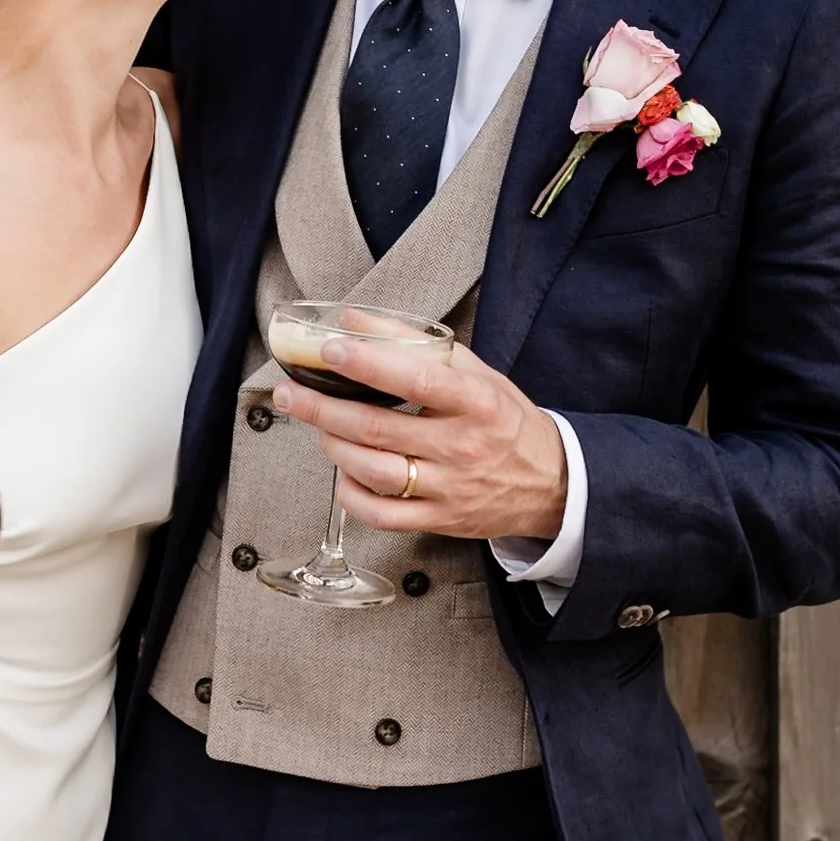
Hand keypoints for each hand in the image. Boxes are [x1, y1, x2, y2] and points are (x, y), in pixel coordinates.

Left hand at [273, 340, 567, 540]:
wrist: (550, 483)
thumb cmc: (504, 419)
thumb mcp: (475, 372)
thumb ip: (416, 343)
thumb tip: (355, 320)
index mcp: (476, 403)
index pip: (417, 380)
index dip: (368, 364)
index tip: (329, 348)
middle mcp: (462, 447)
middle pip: (377, 429)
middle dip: (322, 408)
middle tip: (289, 390)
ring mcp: (449, 488)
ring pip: (372, 471)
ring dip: (331, 445)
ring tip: (315, 425)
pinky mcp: (439, 520)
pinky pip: (380, 514)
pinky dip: (350, 492)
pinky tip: (342, 469)